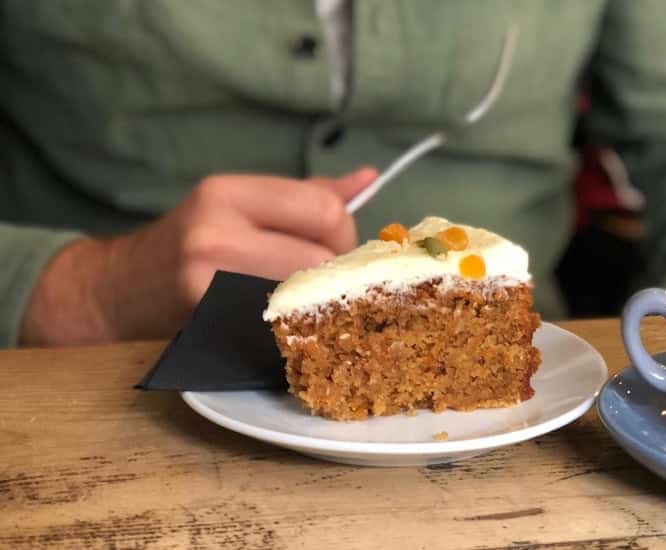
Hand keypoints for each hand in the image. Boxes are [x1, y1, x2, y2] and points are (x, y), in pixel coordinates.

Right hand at [18, 168, 377, 345]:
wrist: (119, 292)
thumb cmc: (190, 244)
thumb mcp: (239, 205)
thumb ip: (306, 195)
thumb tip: (369, 179)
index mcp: (228, 193)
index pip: (325, 209)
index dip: (344, 233)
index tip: (333, 248)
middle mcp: (215, 234)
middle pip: (323, 256)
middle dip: (337, 272)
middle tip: (322, 281)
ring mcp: (210, 285)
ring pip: (308, 295)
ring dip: (319, 302)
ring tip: (303, 300)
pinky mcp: (210, 328)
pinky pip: (282, 328)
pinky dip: (295, 327)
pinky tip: (284, 324)